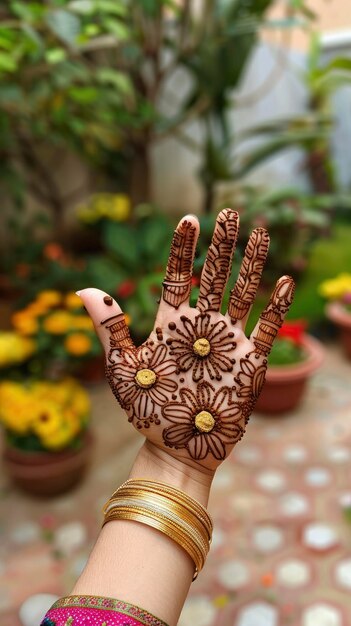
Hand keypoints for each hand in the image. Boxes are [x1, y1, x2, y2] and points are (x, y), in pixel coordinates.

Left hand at [80, 210, 293, 471]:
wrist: (175, 448)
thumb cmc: (147, 411)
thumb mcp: (123, 369)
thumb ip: (111, 328)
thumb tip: (85, 289)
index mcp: (172, 324)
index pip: (180, 275)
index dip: (184, 247)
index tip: (189, 218)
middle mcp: (202, 327)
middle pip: (216, 276)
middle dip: (222, 244)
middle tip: (229, 211)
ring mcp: (228, 342)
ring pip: (243, 294)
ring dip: (251, 263)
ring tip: (260, 231)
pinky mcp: (249, 363)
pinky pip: (266, 330)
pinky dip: (275, 307)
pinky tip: (282, 281)